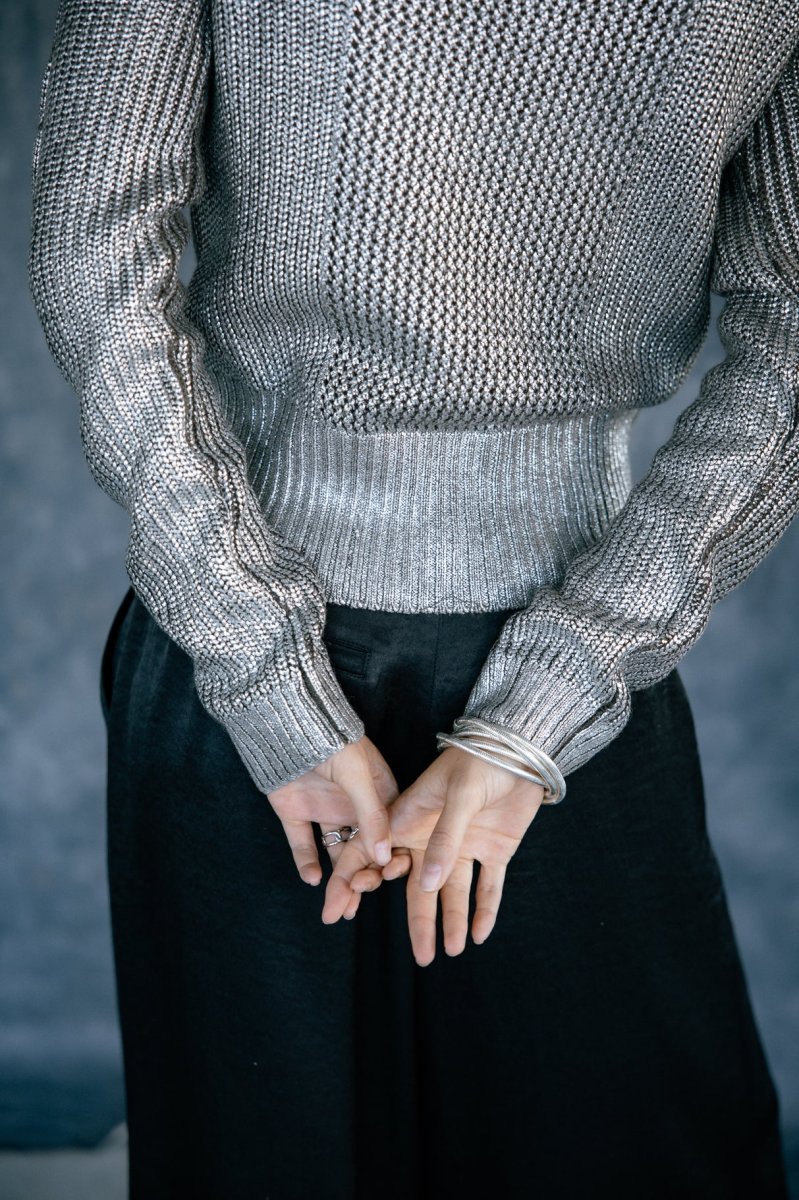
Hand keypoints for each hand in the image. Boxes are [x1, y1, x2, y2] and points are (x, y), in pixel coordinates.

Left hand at [267, 735, 402, 916]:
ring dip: (338, 879)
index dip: (390, 858)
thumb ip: (372, 815)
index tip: (390, 878)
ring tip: (338, 905)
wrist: (284, 724)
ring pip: (336, 852)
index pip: (390, 833)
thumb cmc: (331, 741)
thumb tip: (385, 856)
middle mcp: (355, 805)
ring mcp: (325, 809)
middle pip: (364, 849)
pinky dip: (307, 862)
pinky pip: (304, 844)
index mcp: (379, 793)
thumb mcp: (359, 776)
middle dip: (363, 877)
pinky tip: (312, 878)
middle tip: (356, 900)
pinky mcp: (297, 813)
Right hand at [322, 745, 545, 963]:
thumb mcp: (458, 794)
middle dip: (418, 922)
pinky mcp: (495, 848)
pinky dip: (485, 909)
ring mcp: (464, 844)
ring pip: (453, 891)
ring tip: (451, 952)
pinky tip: (480, 934)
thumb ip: (443, 839)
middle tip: (421, 958)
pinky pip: (487, 886)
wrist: (524, 748)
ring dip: (453, 921)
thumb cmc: (481, 759)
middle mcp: (433, 837)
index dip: (352, 882)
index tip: (335, 912)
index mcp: (412, 818)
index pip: (373, 855)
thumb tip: (425, 885)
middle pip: (418, 886)